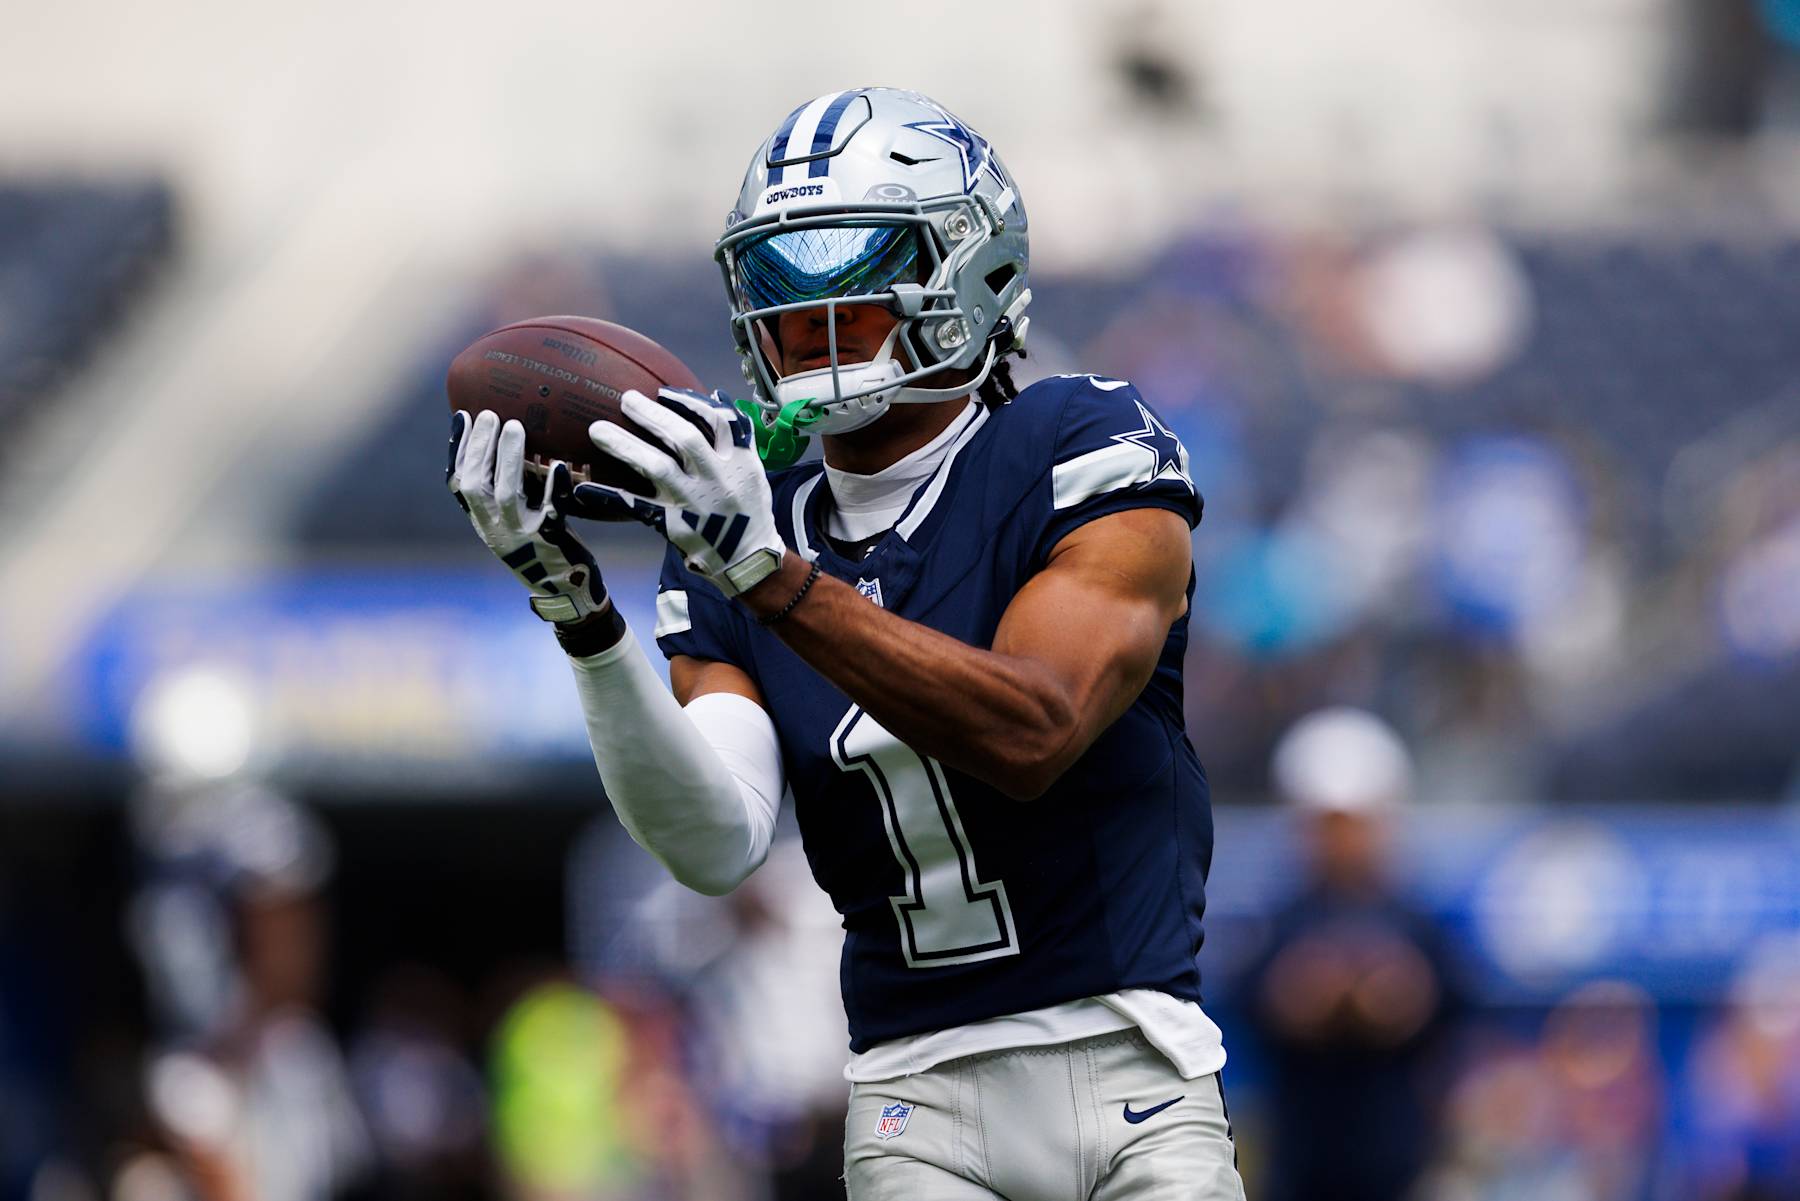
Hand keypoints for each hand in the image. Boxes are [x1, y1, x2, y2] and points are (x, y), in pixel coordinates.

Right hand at [447, 409, 611, 623]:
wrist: (566, 591)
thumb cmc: (543, 546)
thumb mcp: (514, 521)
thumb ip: (507, 490)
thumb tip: (508, 442)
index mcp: (483, 521)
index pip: (458, 483)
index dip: (457, 449)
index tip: (462, 415)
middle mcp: (495, 529)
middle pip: (476, 485)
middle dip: (479, 448)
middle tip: (491, 414)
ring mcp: (521, 536)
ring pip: (507, 495)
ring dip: (508, 459)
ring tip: (516, 426)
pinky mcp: (550, 541)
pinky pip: (551, 512)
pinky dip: (553, 488)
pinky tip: (558, 466)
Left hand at [574, 388, 786, 597]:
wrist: (748, 559)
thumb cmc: (749, 510)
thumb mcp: (752, 470)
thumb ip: (736, 435)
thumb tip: (717, 396)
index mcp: (737, 461)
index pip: (717, 423)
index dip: (690, 404)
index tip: (664, 393)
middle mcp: (715, 478)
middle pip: (684, 439)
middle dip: (654, 416)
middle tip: (626, 398)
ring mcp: (693, 501)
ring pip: (658, 468)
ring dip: (626, 446)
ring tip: (597, 429)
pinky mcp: (674, 523)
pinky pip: (638, 508)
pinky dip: (610, 497)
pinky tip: (583, 489)